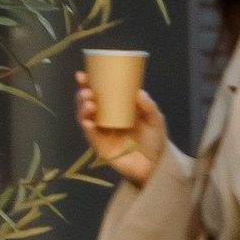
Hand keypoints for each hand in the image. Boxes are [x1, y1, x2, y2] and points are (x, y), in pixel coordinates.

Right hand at [74, 71, 167, 187]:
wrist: (156, 165)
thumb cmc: (155, 140)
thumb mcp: (155, 120)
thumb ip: (148, 106)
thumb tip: (139, 91)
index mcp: (118, 108)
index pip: (101, 93)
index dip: (90, 83)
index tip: (82, 74)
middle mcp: (107, 118)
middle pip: (89, 103)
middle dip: (83, 95)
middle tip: (87, 91)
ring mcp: (102, 132)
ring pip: (86, 118)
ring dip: (84, 109)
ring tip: (89, 103)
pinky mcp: (101, 146)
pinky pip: (91, 135)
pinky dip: (88, 127)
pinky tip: (89, 122)